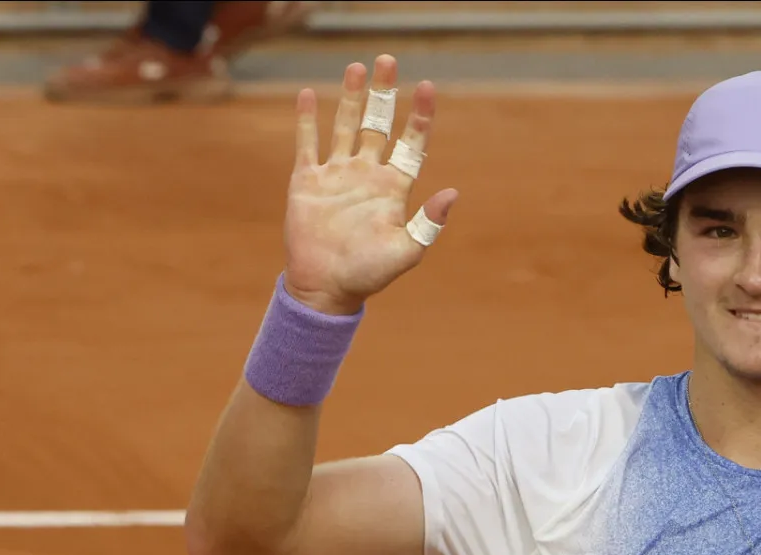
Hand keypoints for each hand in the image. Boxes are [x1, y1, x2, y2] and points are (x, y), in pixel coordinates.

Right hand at [283, 55, 459, 315]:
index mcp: (393, 187)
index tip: (427, 88)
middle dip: (383, 93)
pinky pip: (307, 144)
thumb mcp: (406, 251)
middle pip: (378, 123)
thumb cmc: (370, 274)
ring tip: (356, 67)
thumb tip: (453, 194)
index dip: (420, 116)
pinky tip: (306, 94)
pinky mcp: (307, 181)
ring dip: (350, 97)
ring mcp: (337, 174)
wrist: (327, 287)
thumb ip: (428, 223)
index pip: (411, 143)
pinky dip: (306, 120)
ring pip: (345, 125)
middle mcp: (366, 173)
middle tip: (388, 61)